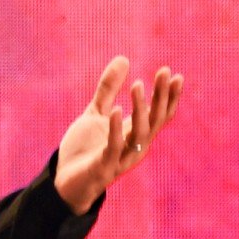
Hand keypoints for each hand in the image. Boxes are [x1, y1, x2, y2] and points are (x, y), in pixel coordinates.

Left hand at [54, 57, 182, 213]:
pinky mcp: (104, 166)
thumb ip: (107, 89)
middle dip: (161, 97)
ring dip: (140, 109)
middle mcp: (135, 146)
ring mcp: (122, 157)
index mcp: (135, 134)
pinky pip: (114, 146)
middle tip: (164, 73)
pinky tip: (115, 110)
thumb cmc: (84, 148)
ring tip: (136, 85)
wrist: (64, 180)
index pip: (159, 114)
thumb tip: (123, 58)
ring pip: (140, 133)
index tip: (174, 74)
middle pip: (156, 120)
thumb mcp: (95, 113)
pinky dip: (116, 128)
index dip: (169, 96)